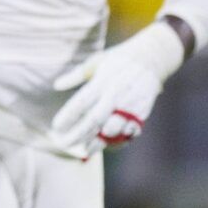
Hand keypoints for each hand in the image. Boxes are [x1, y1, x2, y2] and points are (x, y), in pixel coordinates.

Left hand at [50, 22, 185, 156]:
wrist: (152, 59)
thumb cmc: (118, 60)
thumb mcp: (96, 62)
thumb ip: (76, 75)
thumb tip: (56, 85)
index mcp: (102, 81)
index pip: (81, 103)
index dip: (67, 117)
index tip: (56, 127)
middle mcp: (115, 94)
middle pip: (94, 120)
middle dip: (77, 135)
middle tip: (63, 144)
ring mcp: (130, 105)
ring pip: (113, 129)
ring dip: (99, 141)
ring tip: (86, 148)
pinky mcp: (142, 113)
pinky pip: (130, 132)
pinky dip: (119, 140)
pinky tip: (108, 144)